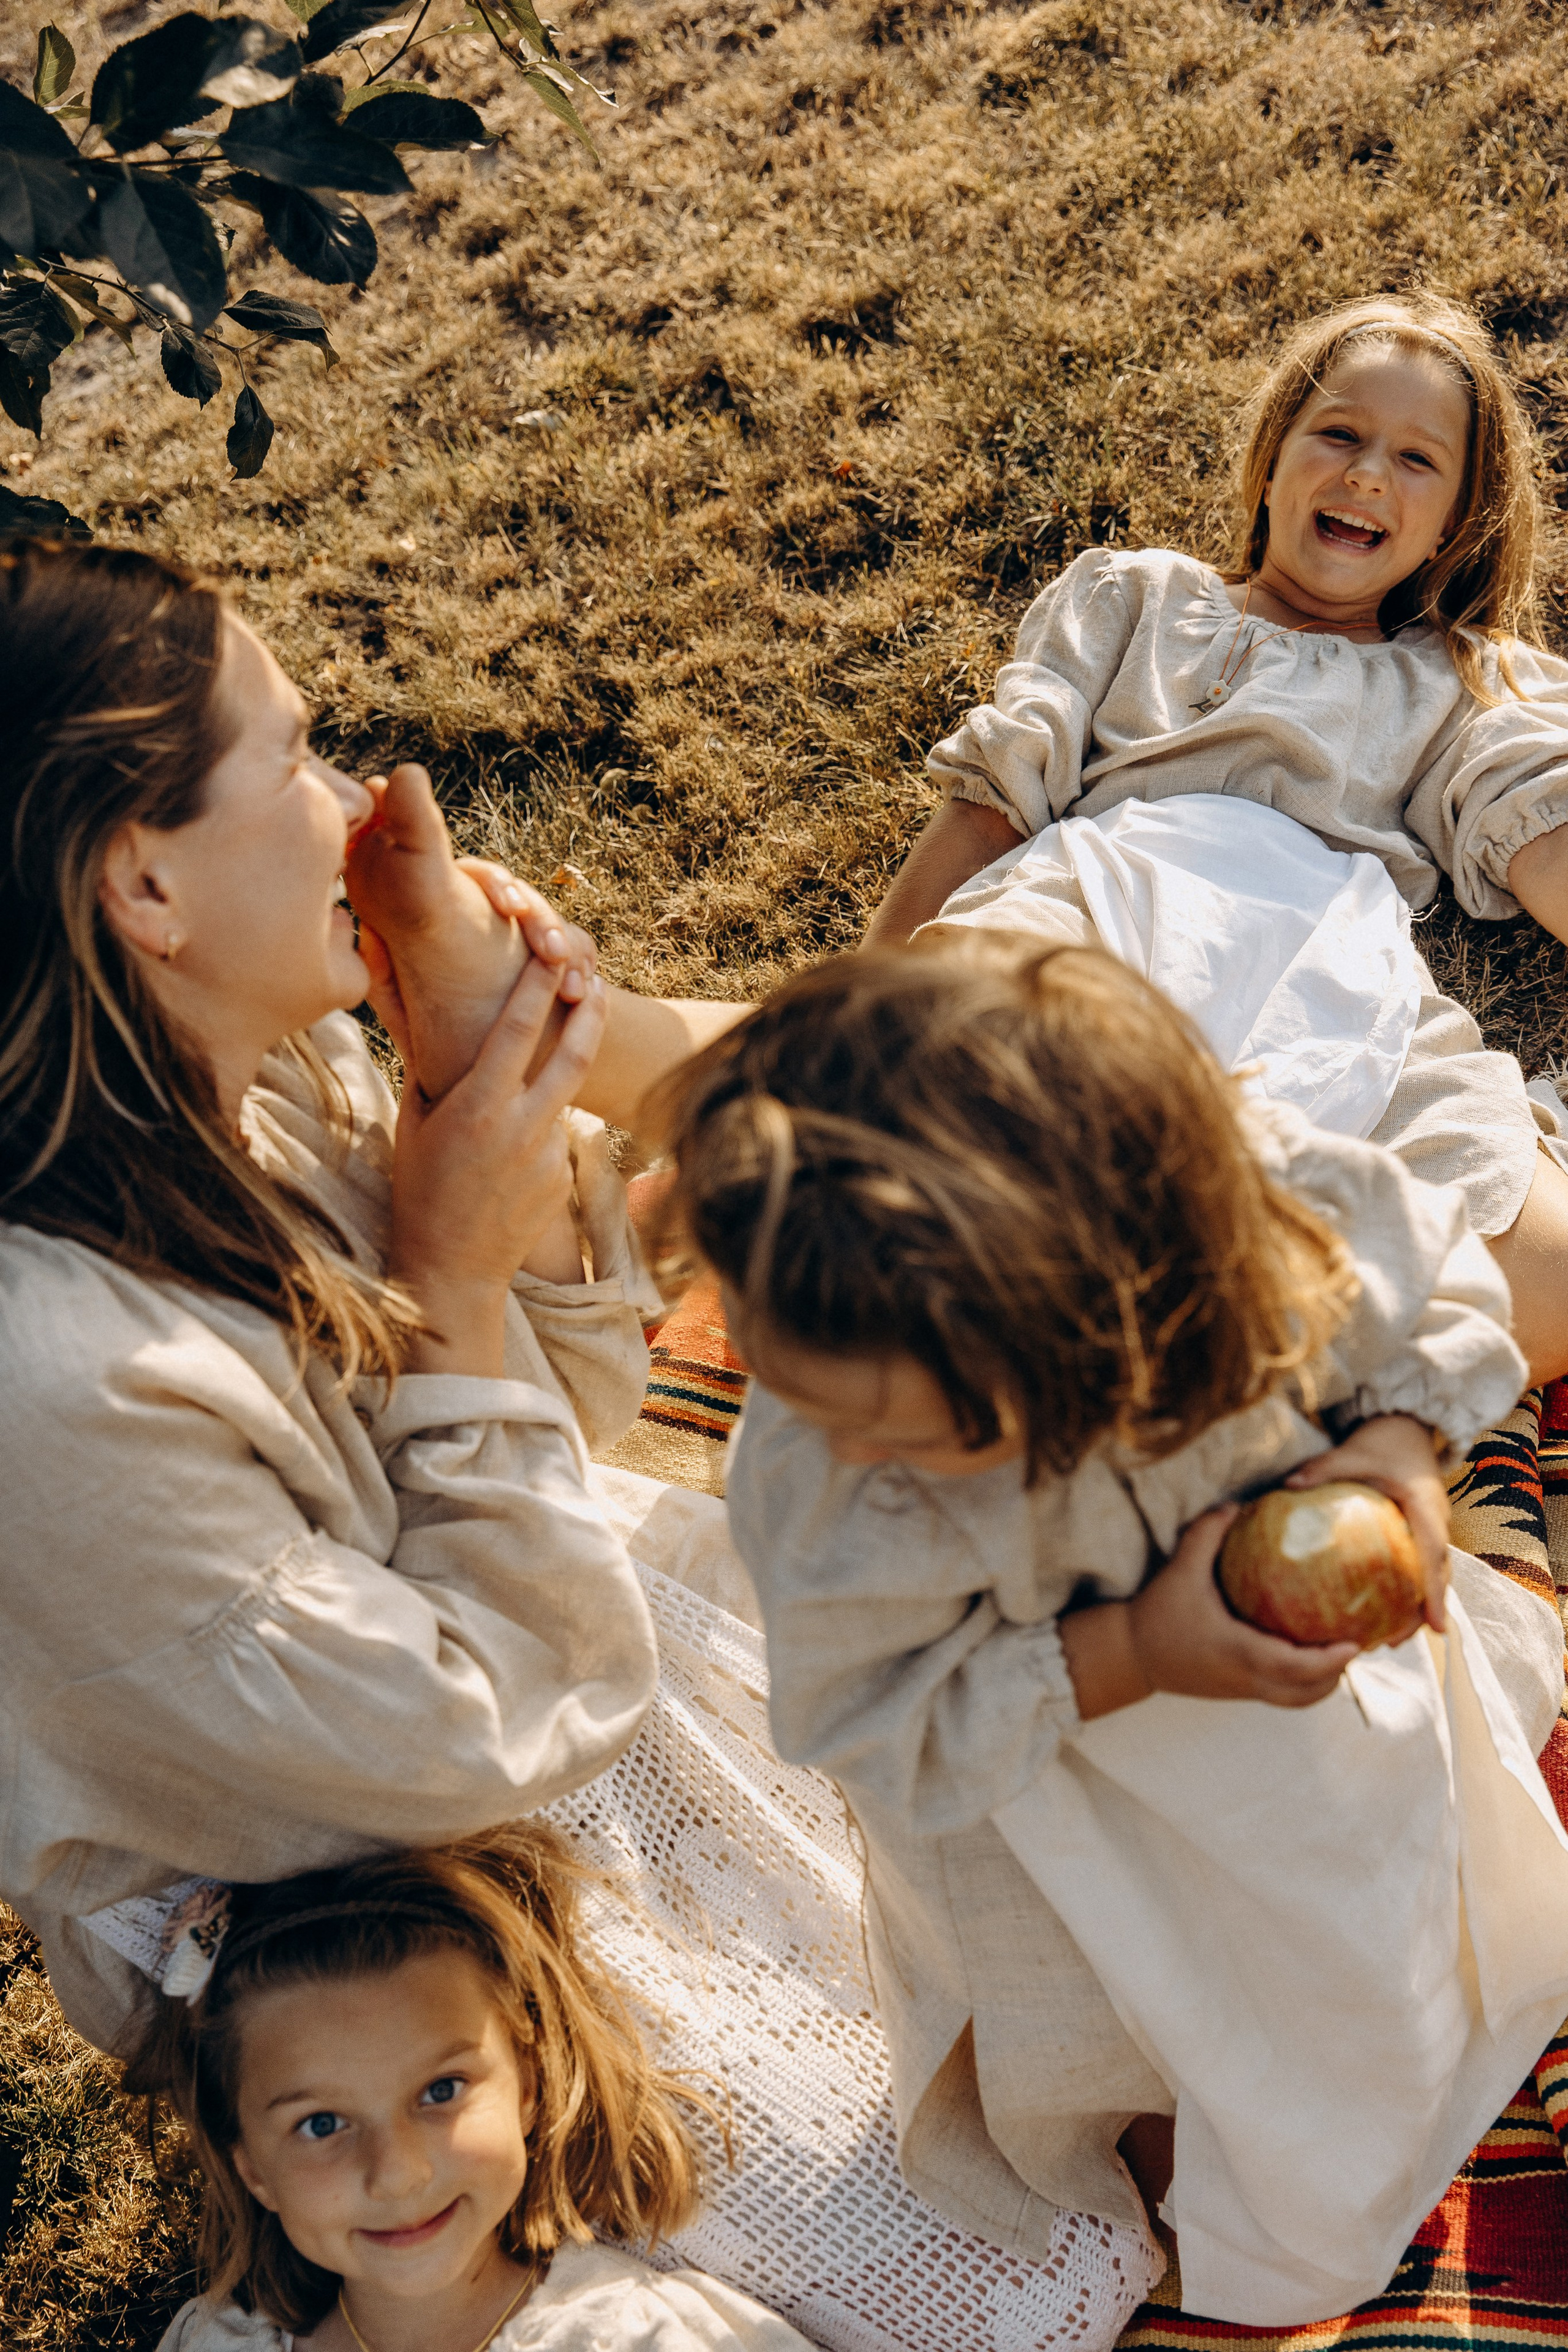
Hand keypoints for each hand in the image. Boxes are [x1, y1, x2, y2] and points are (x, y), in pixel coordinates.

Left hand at [347, 764, 596, 1099]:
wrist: (479, 1090)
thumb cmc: (433, 1048)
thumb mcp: (409, 1019)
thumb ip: (389, 983)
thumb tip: (366, 934)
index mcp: (453, 917)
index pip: (480, 879)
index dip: (499, 885)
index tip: (509, 906)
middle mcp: (493, 921)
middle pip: (527, 899)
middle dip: (544, 921)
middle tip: (550, 952)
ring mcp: (527, 944)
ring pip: (558, 926)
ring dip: (571, 947)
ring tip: (574, 985)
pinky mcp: (556, 968)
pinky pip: (579, 954)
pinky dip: (583, 968)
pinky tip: (585, 990)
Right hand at [387, 957, 606, 1375]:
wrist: (450, 1271)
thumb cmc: (418, 1190)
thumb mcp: (412, 1122)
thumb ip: (426, 1064)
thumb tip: (418, 1009)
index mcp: (479, 1106)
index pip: (519, 1029)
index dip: (540, 984)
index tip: (553, 951)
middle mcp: (522, 1126)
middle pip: (574, 1053)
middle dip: (589, 1009)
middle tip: (596, 976)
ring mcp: (549, 1155)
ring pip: (565, 1094)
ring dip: (566, 1065)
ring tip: (563, 1042)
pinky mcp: (564, 1178)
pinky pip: (558, 1136)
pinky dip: (543, 1126)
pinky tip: (516, 1148)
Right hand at [1060, 1505, 1357, 1719]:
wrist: (1131, 1657)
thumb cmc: (1158, 1613)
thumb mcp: (1180, 1569)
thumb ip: (1207, 1535)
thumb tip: (1237, 1504)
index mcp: (1238, 1652)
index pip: (1295, 1667)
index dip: (1329, 1661)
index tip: (1355, 1643)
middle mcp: (1246, 1677)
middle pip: (1307, 1694)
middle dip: (1337, 1674)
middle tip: (1355, 1641)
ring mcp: (1243, 1689)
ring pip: (1297, 1700)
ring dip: (1323, 1682)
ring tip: (1338, 1649)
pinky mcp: (1237, 1691)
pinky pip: (1283, 1693)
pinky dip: (1304, 1681)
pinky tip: (1306, 1651)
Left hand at [1284, 1412, 1448, 1632]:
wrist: (1407, 1426)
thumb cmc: (1382, 1440)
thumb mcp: (1353, 1452)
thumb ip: (1323, 1468)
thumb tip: (1287, 1484)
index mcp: (1425, 1508)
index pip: (1434, 1556)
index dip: (1436, 1593)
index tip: (1437, 1627)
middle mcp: (1435, 1522)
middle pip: (1437, 1576)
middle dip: (1424, 1612)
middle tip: (1396, 1642)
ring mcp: (1431, 1528)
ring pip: (1431, 1574)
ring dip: (1416, 1606)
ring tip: (1387, 1639)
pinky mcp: (1420, 1530)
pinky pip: (1417, 1564)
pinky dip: (1405, 1588)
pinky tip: (1377, 1609)